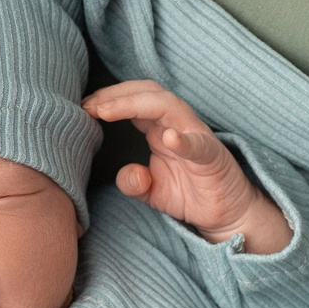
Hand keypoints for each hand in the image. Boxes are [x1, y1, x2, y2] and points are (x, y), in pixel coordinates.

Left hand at [85, 81, 292, 252]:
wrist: (225, 214)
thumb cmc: (191, 194)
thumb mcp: (152, 191)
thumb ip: (133, 182)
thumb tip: (129, 174)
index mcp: (161, 129)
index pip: (134, 100)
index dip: (108, 99)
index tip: (82, 107)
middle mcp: (178, 125)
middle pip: (148, 93)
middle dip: (116, 94)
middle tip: (89, 105)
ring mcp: (196, 137)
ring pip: (169, 106)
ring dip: (135, 104)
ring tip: (108, 111)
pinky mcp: (213, 157)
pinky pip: (198, 144)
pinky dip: (183, 140)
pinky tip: (168, 138)